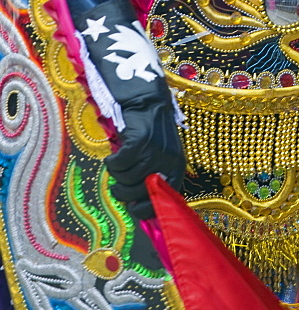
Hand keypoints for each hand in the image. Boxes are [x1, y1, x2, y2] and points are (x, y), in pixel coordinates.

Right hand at [106, 98, 185, 219]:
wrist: (146, 101)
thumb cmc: (151, 132)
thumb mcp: (160, 156)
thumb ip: (153, 178)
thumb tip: (139, 205)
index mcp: (176, 168)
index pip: (163, 199)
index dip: (146, 208)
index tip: (133, 207)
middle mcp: (168, 161)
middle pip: (138, 192)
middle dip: (124, 191)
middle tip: (118, 184)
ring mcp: (154, 151)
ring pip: (126, 179)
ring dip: (117, 174)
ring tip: (118, 164)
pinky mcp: (139, 141)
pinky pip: (118, 164)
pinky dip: (112, 163)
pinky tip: (113, 157)